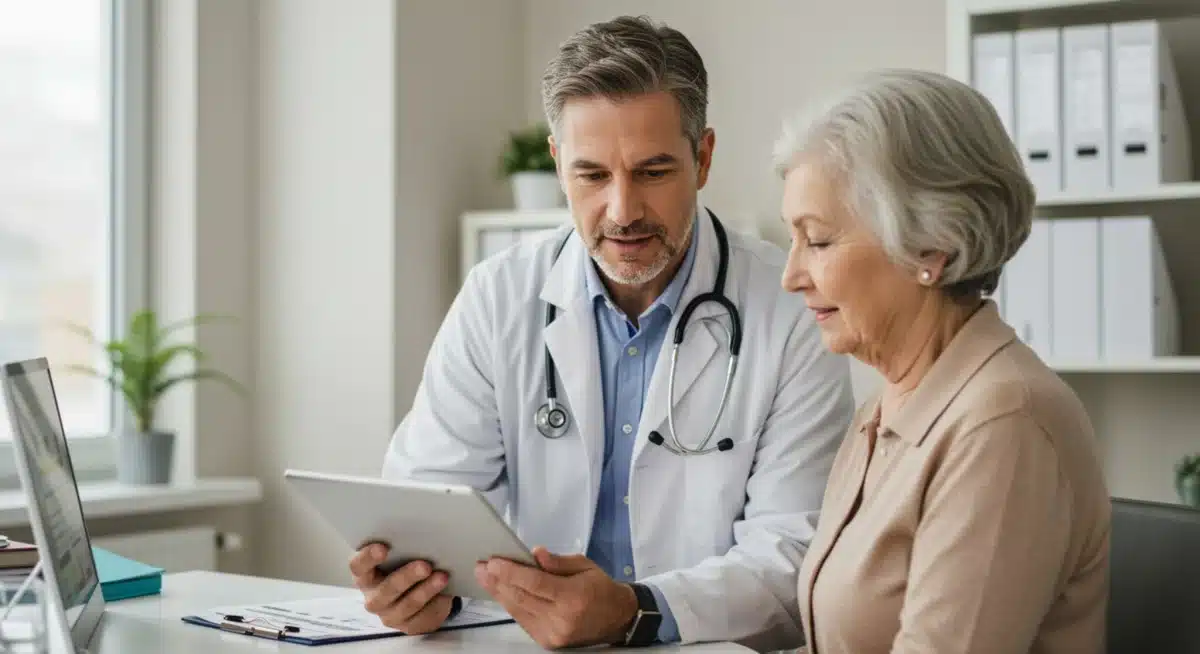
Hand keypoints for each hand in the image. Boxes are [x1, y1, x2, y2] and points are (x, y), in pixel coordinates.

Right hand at [348, 543, 454, 633]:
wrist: (417, 595)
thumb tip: (422, 536)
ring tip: (442, 577)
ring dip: (426, 590)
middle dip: (406, 577)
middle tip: (425, 566)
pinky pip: (422, 617)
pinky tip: (445, 592)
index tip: (383, 548)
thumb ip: (403, 548)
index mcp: (365, 575)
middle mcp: (373, 597)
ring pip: (407, 605)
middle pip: (386, 589)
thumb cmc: (404, 567)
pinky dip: (435, 603)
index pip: (358, 566)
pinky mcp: (408, 626)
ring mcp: (389, 615)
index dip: (368, 558)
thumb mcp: (400, 556)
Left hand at [475, 546, 638, 648]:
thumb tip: (534, 554)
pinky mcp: (547, 641)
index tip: (493, 562)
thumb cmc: (601, 588)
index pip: (535, 583)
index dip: (511, 572)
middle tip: (482, 567)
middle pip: (521, 597)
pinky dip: (511, 604)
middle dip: (498, 581)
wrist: (617, 618)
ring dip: (499, 593)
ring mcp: (553, 633)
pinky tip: (501, 592)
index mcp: (573, 597)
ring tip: (486, 578)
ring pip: (518, 610)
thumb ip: (557, 561)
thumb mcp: (585, 565)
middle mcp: (561, 618)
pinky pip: (522, 620)